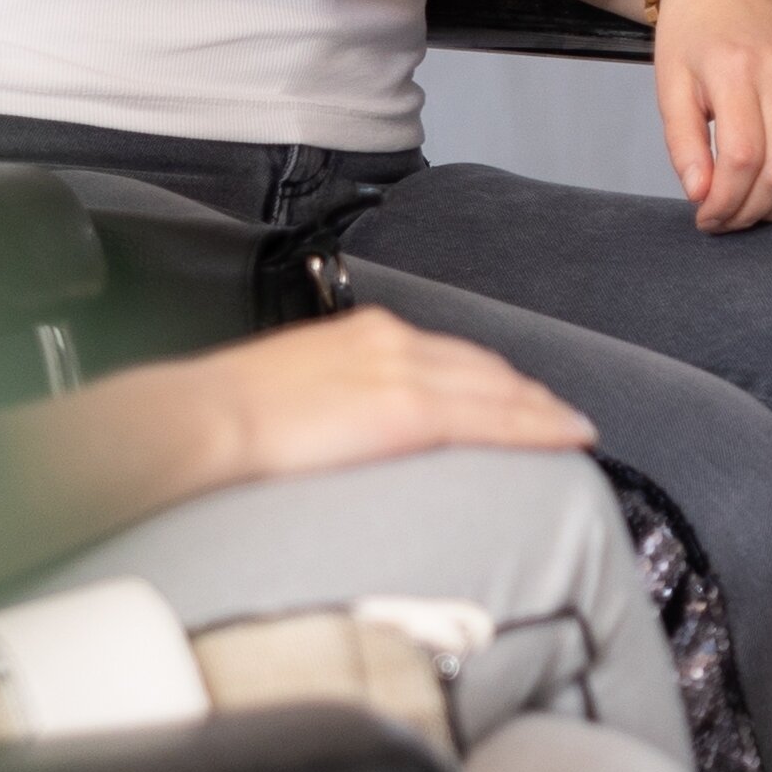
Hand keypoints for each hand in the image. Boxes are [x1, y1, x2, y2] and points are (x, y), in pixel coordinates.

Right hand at [139, 308, 596, 491]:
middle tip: (560, 414)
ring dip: (541, 409)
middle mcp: (393, 341)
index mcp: (361, 335)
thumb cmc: (221, 419)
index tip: (514, 396)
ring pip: (499, 390)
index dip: (488, 379)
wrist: (199, 421)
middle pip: (482, 367)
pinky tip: (568, 436)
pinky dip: (538, 426)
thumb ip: (328, 404)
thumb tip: (338, 433)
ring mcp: (407, 371)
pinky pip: (494, 419)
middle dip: (524, 392)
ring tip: (573, 428)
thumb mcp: (288, 394)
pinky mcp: (412, 409)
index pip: (444, 355)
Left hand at [649, 0, 771, 229]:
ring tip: (754, 210)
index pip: (743, 158)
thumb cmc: (691, 35)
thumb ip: (683, 143)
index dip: (726, 201)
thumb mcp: (670, 85)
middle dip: (752, 211)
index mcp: (735, 71)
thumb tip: (701, 195)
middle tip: (726, 221)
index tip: (706, 218)